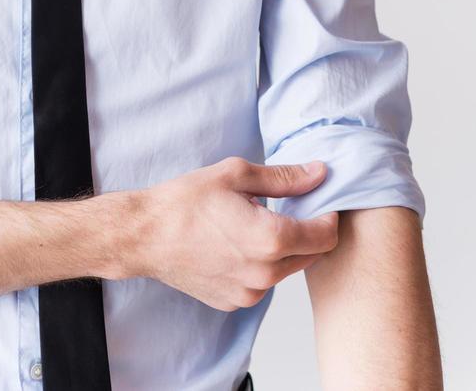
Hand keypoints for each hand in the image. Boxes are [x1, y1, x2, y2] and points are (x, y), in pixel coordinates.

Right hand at [110, 156, 338, 310]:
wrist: (145, 235)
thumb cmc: (186, 201)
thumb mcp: (237, 174)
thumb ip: (285, 177)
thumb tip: (320, 173)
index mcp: (270, 240)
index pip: (326, 235)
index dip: (329, 214)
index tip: (319, 199)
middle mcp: (264, 274)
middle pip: (312, 255)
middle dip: (310, 230)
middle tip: (291, 206)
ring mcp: (249, 293)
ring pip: (288, 270)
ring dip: (286, 247)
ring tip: (260, 221)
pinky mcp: (234, 302)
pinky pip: (264, 282)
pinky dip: (263, 263)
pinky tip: (240, 241)